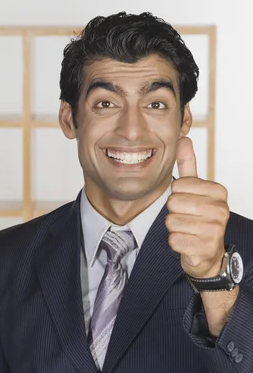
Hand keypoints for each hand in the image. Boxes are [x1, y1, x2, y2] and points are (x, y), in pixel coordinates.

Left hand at [166, 137, 228, 278]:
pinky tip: (187, 242)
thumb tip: (184, 138)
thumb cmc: (198, 216)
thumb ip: (188, 164)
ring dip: (174, 228)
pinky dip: (175, 243)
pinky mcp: (205, 248)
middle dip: (173, 212)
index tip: (188, 203)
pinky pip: (173, 240)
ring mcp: (215, 230)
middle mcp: (221, 209)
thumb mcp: (194, 189)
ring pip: (171, 221)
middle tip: (186, 218)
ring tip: (188, 230)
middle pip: (173, 203)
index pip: (178, 185)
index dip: (176, 195)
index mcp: (218, 191)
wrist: (207, 252)